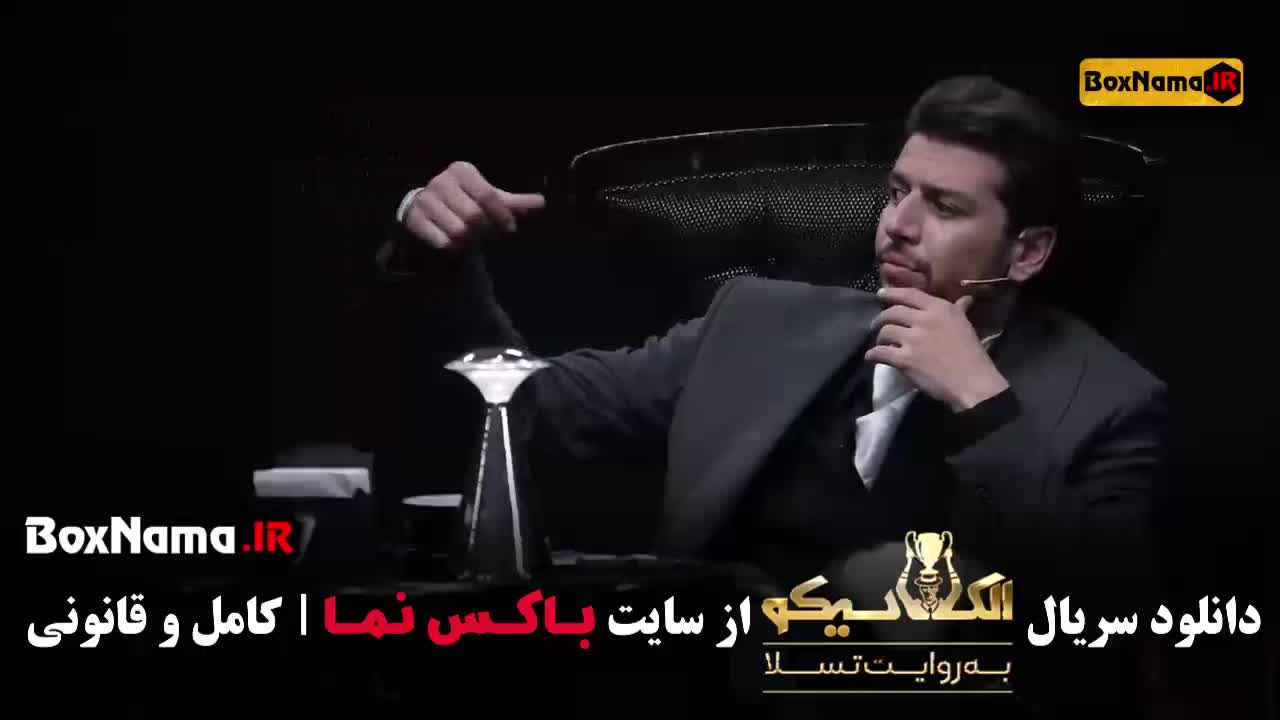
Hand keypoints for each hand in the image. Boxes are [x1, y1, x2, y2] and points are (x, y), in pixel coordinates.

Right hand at [400, 161, 545, 250]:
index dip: (502, 216)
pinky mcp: (413, 219)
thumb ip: (515, 203)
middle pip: (474, 216)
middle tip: (487, 234)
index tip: (509, 229)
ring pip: (458, 231)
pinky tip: (455, 244)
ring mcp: (425, 200)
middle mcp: (441, 181)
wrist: (427, 208)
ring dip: (470, 241)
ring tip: (471, 238)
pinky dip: (453, 247)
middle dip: (485, 230)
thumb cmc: (466, 201)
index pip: (488, 196)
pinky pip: (442, 241)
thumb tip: (541, 202)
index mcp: (461, 170)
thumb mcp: (491, 199)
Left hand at [865, 287, 1008, 411]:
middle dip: (880, 318)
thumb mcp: (966, 325)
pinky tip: (871, 356)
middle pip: (892, 312)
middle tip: (876, 324)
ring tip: (879, 343)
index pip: (909, 294)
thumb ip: (960, 310)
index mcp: (939, 309)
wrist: (972, 382)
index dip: (891, 293)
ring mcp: (913, 340)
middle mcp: (924, 320)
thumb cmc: (972, 353)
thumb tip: (966, 299)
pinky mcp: (905, 360)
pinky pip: (881, 353)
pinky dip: (873, 354)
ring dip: (879, 337)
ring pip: (885, 331)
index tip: (880, 294)